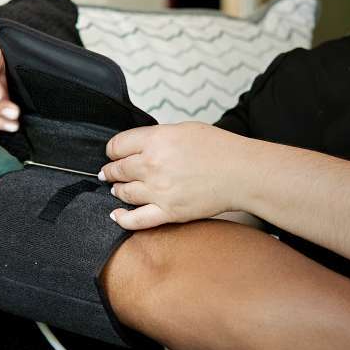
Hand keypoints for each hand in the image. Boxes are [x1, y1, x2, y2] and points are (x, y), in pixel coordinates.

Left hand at [102, 122, 263, 229]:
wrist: (241, 173)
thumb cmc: (219, 148)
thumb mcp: (183, 129)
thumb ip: (157, 137)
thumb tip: (141, 146)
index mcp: (155, 140)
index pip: (117, 146)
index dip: (112, 150)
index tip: (113, 153)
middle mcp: (152, 165)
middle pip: (117, 170)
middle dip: (111, 171)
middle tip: (108, 173)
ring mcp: (158, 191)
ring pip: (124, 193)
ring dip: (117, 190)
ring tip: (117, 189)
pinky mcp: (168, 212)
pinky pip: (136, 220)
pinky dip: (122, 218)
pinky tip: (117, 215)